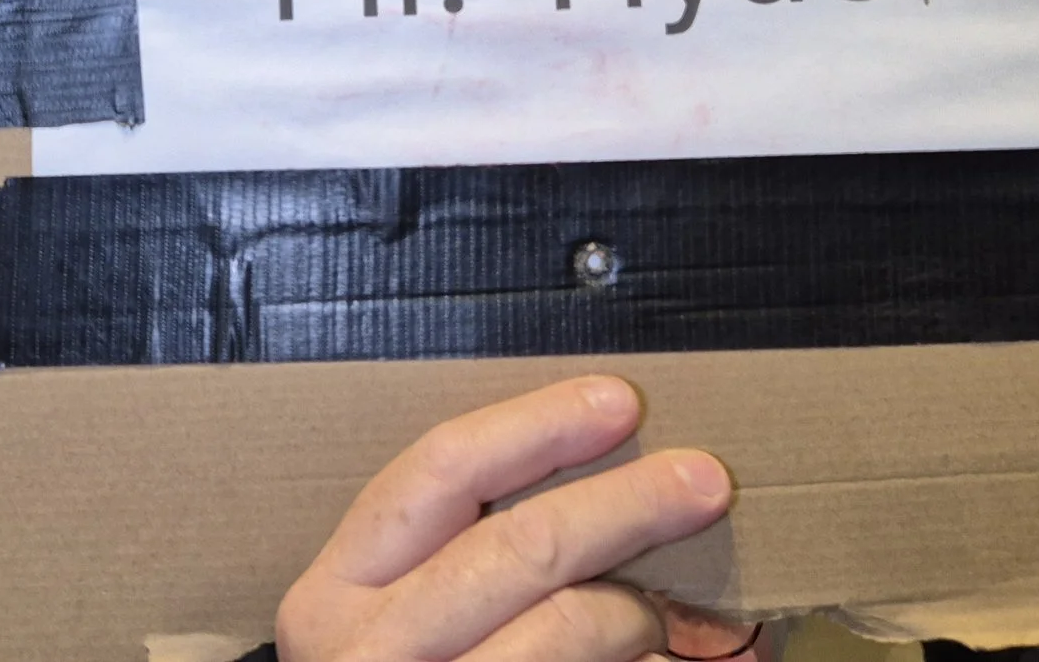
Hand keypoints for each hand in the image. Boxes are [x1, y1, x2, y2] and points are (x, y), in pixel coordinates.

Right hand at [275, 376, 732, 661]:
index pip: (439, 470)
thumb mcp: (401, 614)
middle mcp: (364, 654)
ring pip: (566, 625)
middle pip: (519, 544)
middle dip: (625, 504)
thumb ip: (467, 548)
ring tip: (662, 619)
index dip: (535, 425)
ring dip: (637, 610)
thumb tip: (600, 464)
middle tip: (704, 480)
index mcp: (334, 593)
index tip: (618, 401)